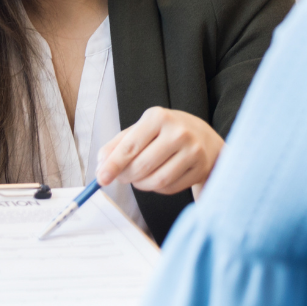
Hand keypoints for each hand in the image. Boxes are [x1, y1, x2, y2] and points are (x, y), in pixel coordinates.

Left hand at [95, 107, 222, 194]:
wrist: (205, 137)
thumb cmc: (166, 132)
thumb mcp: (143, 128)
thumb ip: (119, 144)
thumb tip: (101, 164)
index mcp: (159, 117)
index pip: (130, 146)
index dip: (113, 165)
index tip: (101, 178)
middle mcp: (178, 132)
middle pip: (142, 166)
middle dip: (126, 176)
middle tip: (120, 177)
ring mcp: (193, 151)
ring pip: (157, 180)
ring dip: (141, 185)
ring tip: (138, 178)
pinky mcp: (201, 168)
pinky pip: (170, 187)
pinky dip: (157, 188)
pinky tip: (157, 178)